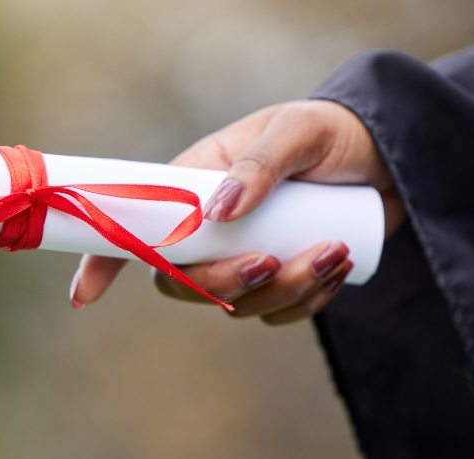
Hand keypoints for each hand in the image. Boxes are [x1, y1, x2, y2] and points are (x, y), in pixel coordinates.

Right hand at [68, 99, 404, 323]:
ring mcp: (246, 256)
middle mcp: (212, 227)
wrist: (391, 156)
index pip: (136, 225)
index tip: (83, 298)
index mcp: (196, 184)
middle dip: (226, 286)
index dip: (104, 260)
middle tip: (273, 261)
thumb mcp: (298, 131)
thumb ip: (259, 164)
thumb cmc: (334, 131)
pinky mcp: (283, 277)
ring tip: (335, 252)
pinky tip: (342, 268)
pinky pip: (279, 311)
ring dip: (285, 289)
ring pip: (238, 305)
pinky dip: (310, 301)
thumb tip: (218, 212)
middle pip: (185, 283)